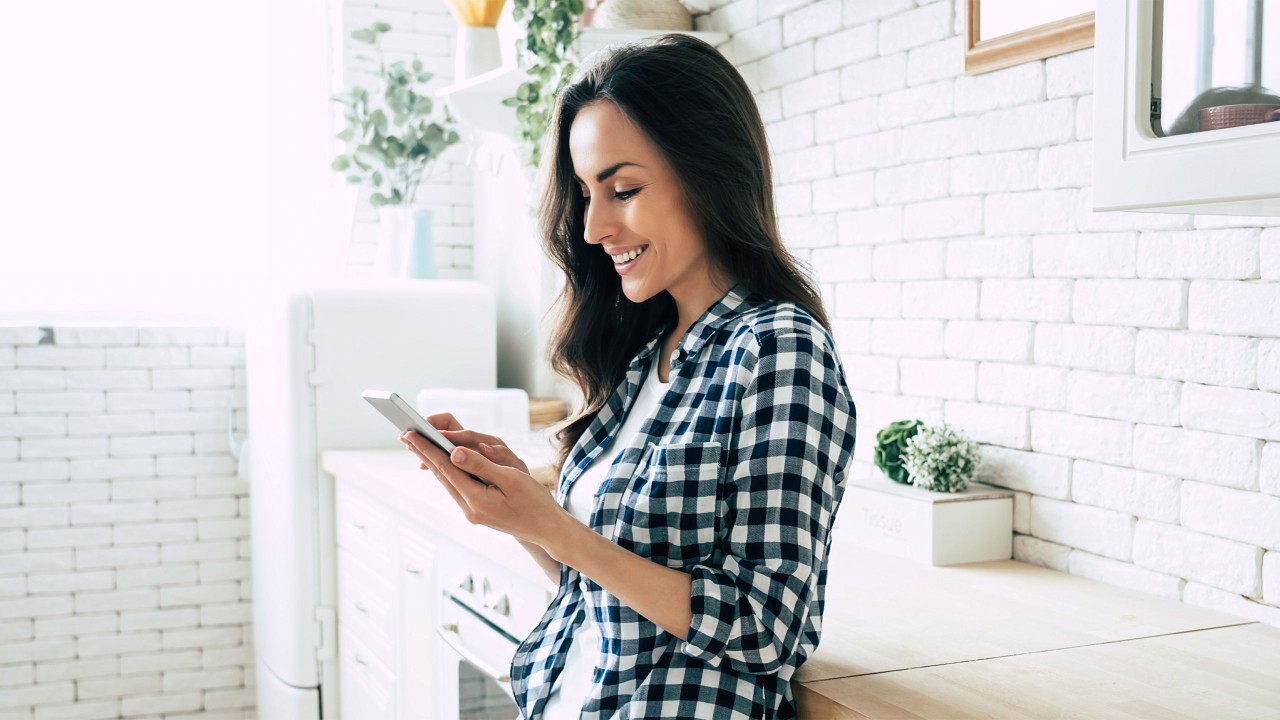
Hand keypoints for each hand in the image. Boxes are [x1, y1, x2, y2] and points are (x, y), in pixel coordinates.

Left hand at [401, 423, 568, 547]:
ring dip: (433, 463)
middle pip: (442, 476)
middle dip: (424, 454)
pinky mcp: (478, 513)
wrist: (547, 530)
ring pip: (448, 482)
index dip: (427, 449)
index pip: (446, 469)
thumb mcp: (511, 479)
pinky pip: (458, 488)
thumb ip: (481, 466)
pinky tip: (442, 465)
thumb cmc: (535, 502)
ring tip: (418, 447)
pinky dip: (448, 473)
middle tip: (405, 436)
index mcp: (477, 500)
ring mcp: (472, 513)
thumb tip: (454, 453)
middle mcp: (469, 509)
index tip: (411, 434)